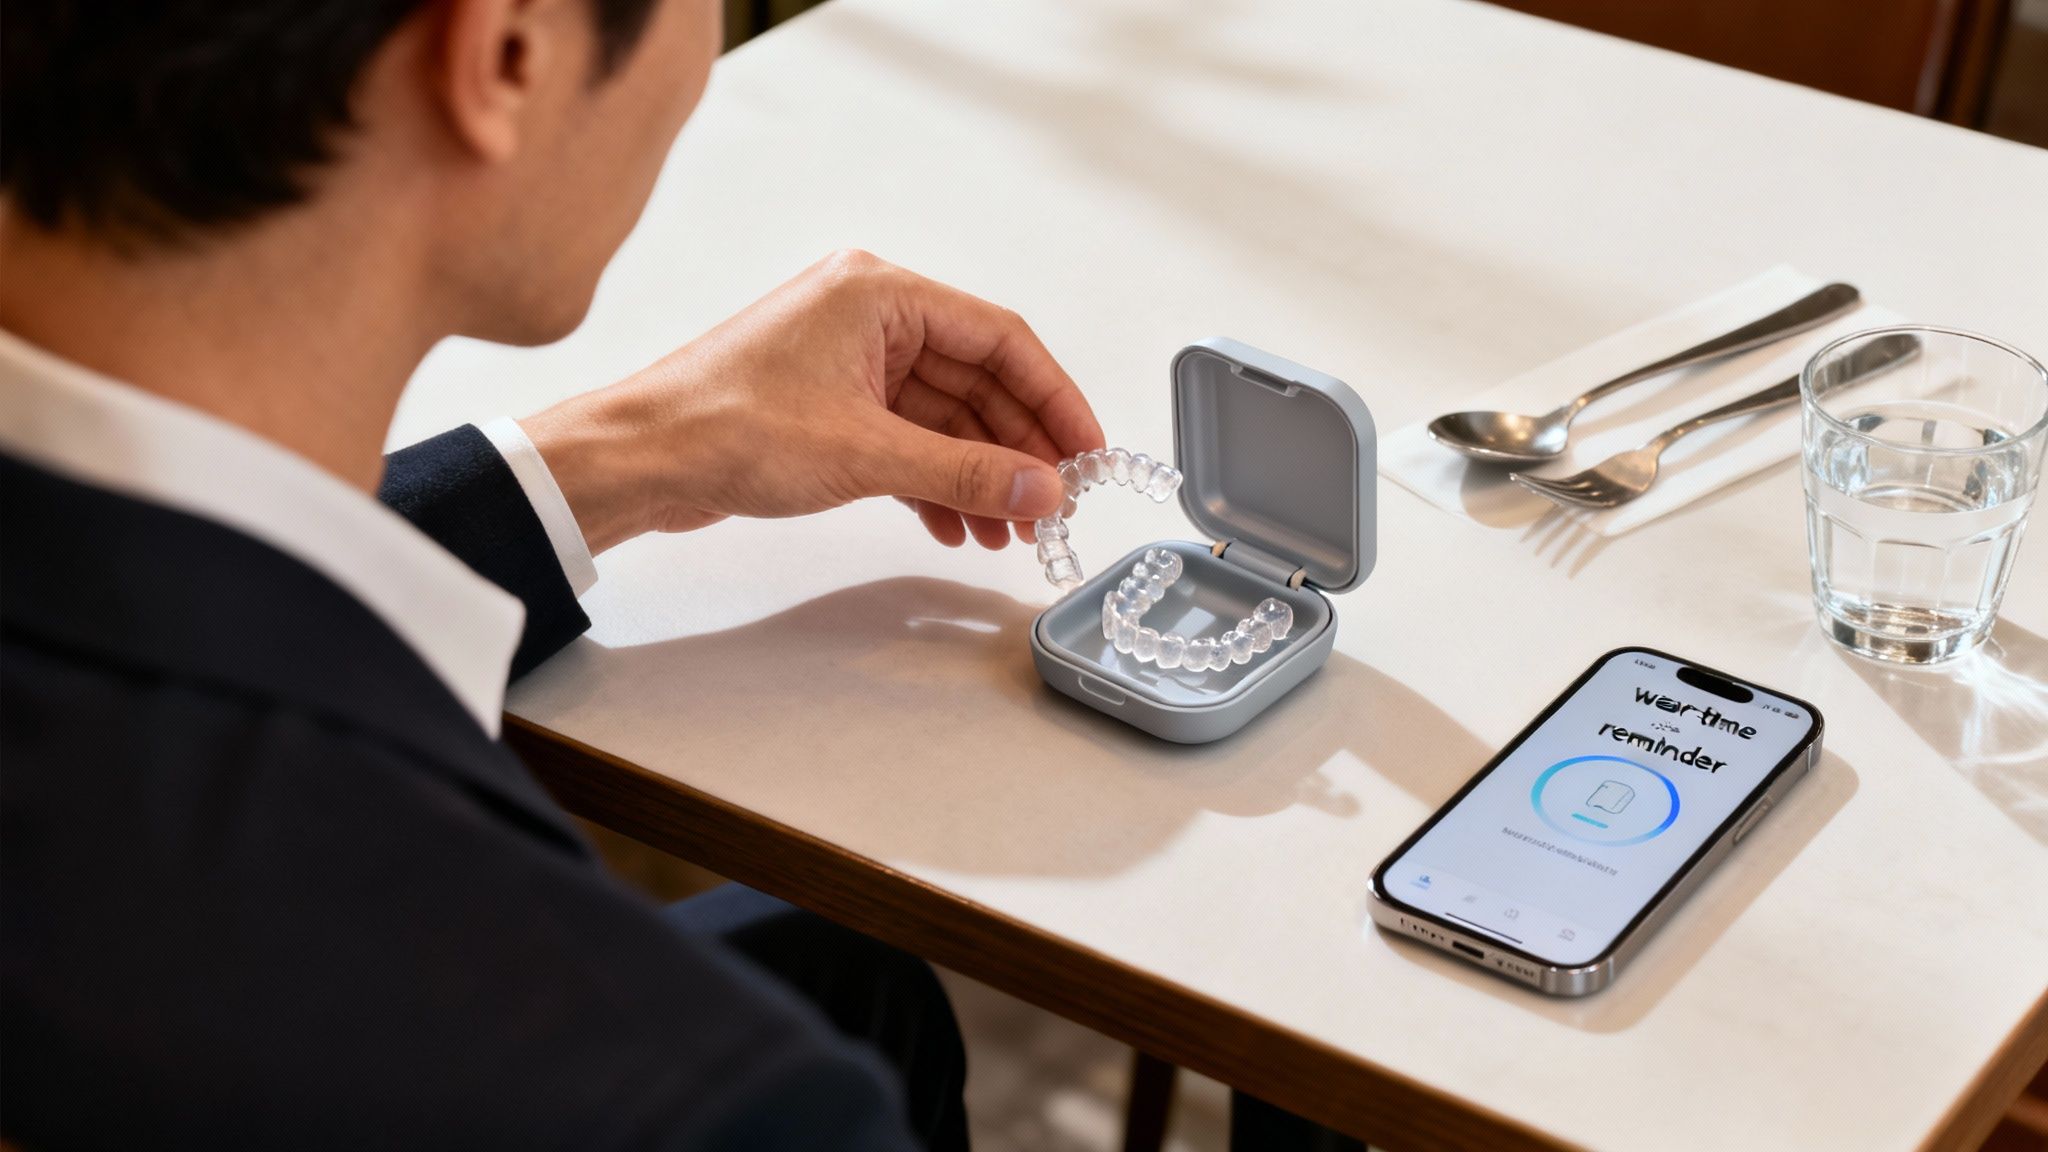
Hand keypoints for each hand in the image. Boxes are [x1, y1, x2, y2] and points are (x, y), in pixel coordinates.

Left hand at [521, 250, 1104, 553]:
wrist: (638, 460)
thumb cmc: (724, 428)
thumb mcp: (864, 454)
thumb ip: (963, 474)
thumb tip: (1042, 491)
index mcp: (880, 293)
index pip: (1000, 337)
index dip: (1054, 397)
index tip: (1089, 452)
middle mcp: (869, 316)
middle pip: (977, 379)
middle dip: (1017, 446)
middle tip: (1055, 502)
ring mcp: (848, 362)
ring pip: (944, 417)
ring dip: (979, 474)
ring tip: (1010, 530)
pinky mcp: (829, 406)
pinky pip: (907, 439)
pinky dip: (935, 481)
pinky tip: (958, 526)